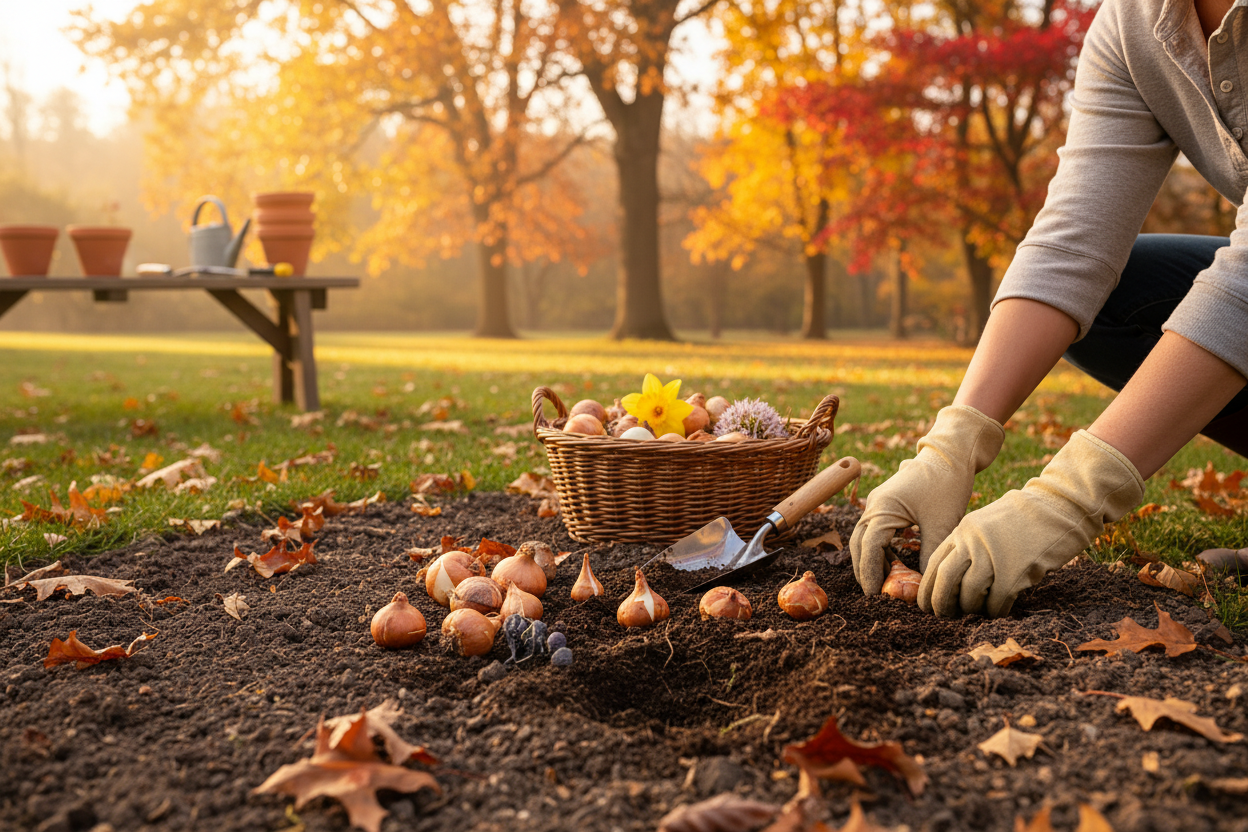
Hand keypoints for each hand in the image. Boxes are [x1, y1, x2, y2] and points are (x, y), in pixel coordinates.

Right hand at [850, 405, 1003, 594]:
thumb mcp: (942, 524)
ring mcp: (877, 503)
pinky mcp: (885, 503)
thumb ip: (931, 554)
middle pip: (858, 545)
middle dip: (864, 570)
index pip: (868, 549)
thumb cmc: (947, 486)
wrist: (950, 455)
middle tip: (875, 595)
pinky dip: (878, 549)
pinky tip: (892, 563)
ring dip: (870, 560)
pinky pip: (873, 530)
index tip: (875, 596)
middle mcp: (873, 506)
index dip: (870, 574)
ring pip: (863, 538)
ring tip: (883, 583)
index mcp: (883, 509)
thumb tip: (927, 585)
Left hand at [918, 430, 1143, 617]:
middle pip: (945, 580)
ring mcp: (994, 555)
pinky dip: (996, 611)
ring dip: (972, 609)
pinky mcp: (1015, 571)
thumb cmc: (1025, 518)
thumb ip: (969, 546)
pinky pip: (997, 601)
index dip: (927, 588)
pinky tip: (1000, 610)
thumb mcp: (987, 524)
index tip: (927, 605)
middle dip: (941, 603)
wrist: (1059, 505)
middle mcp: (973, 542)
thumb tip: (955, 581)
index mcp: (963, 531)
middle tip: (945, 616)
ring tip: (978, 612)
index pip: (934, 564)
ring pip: (970, 594)